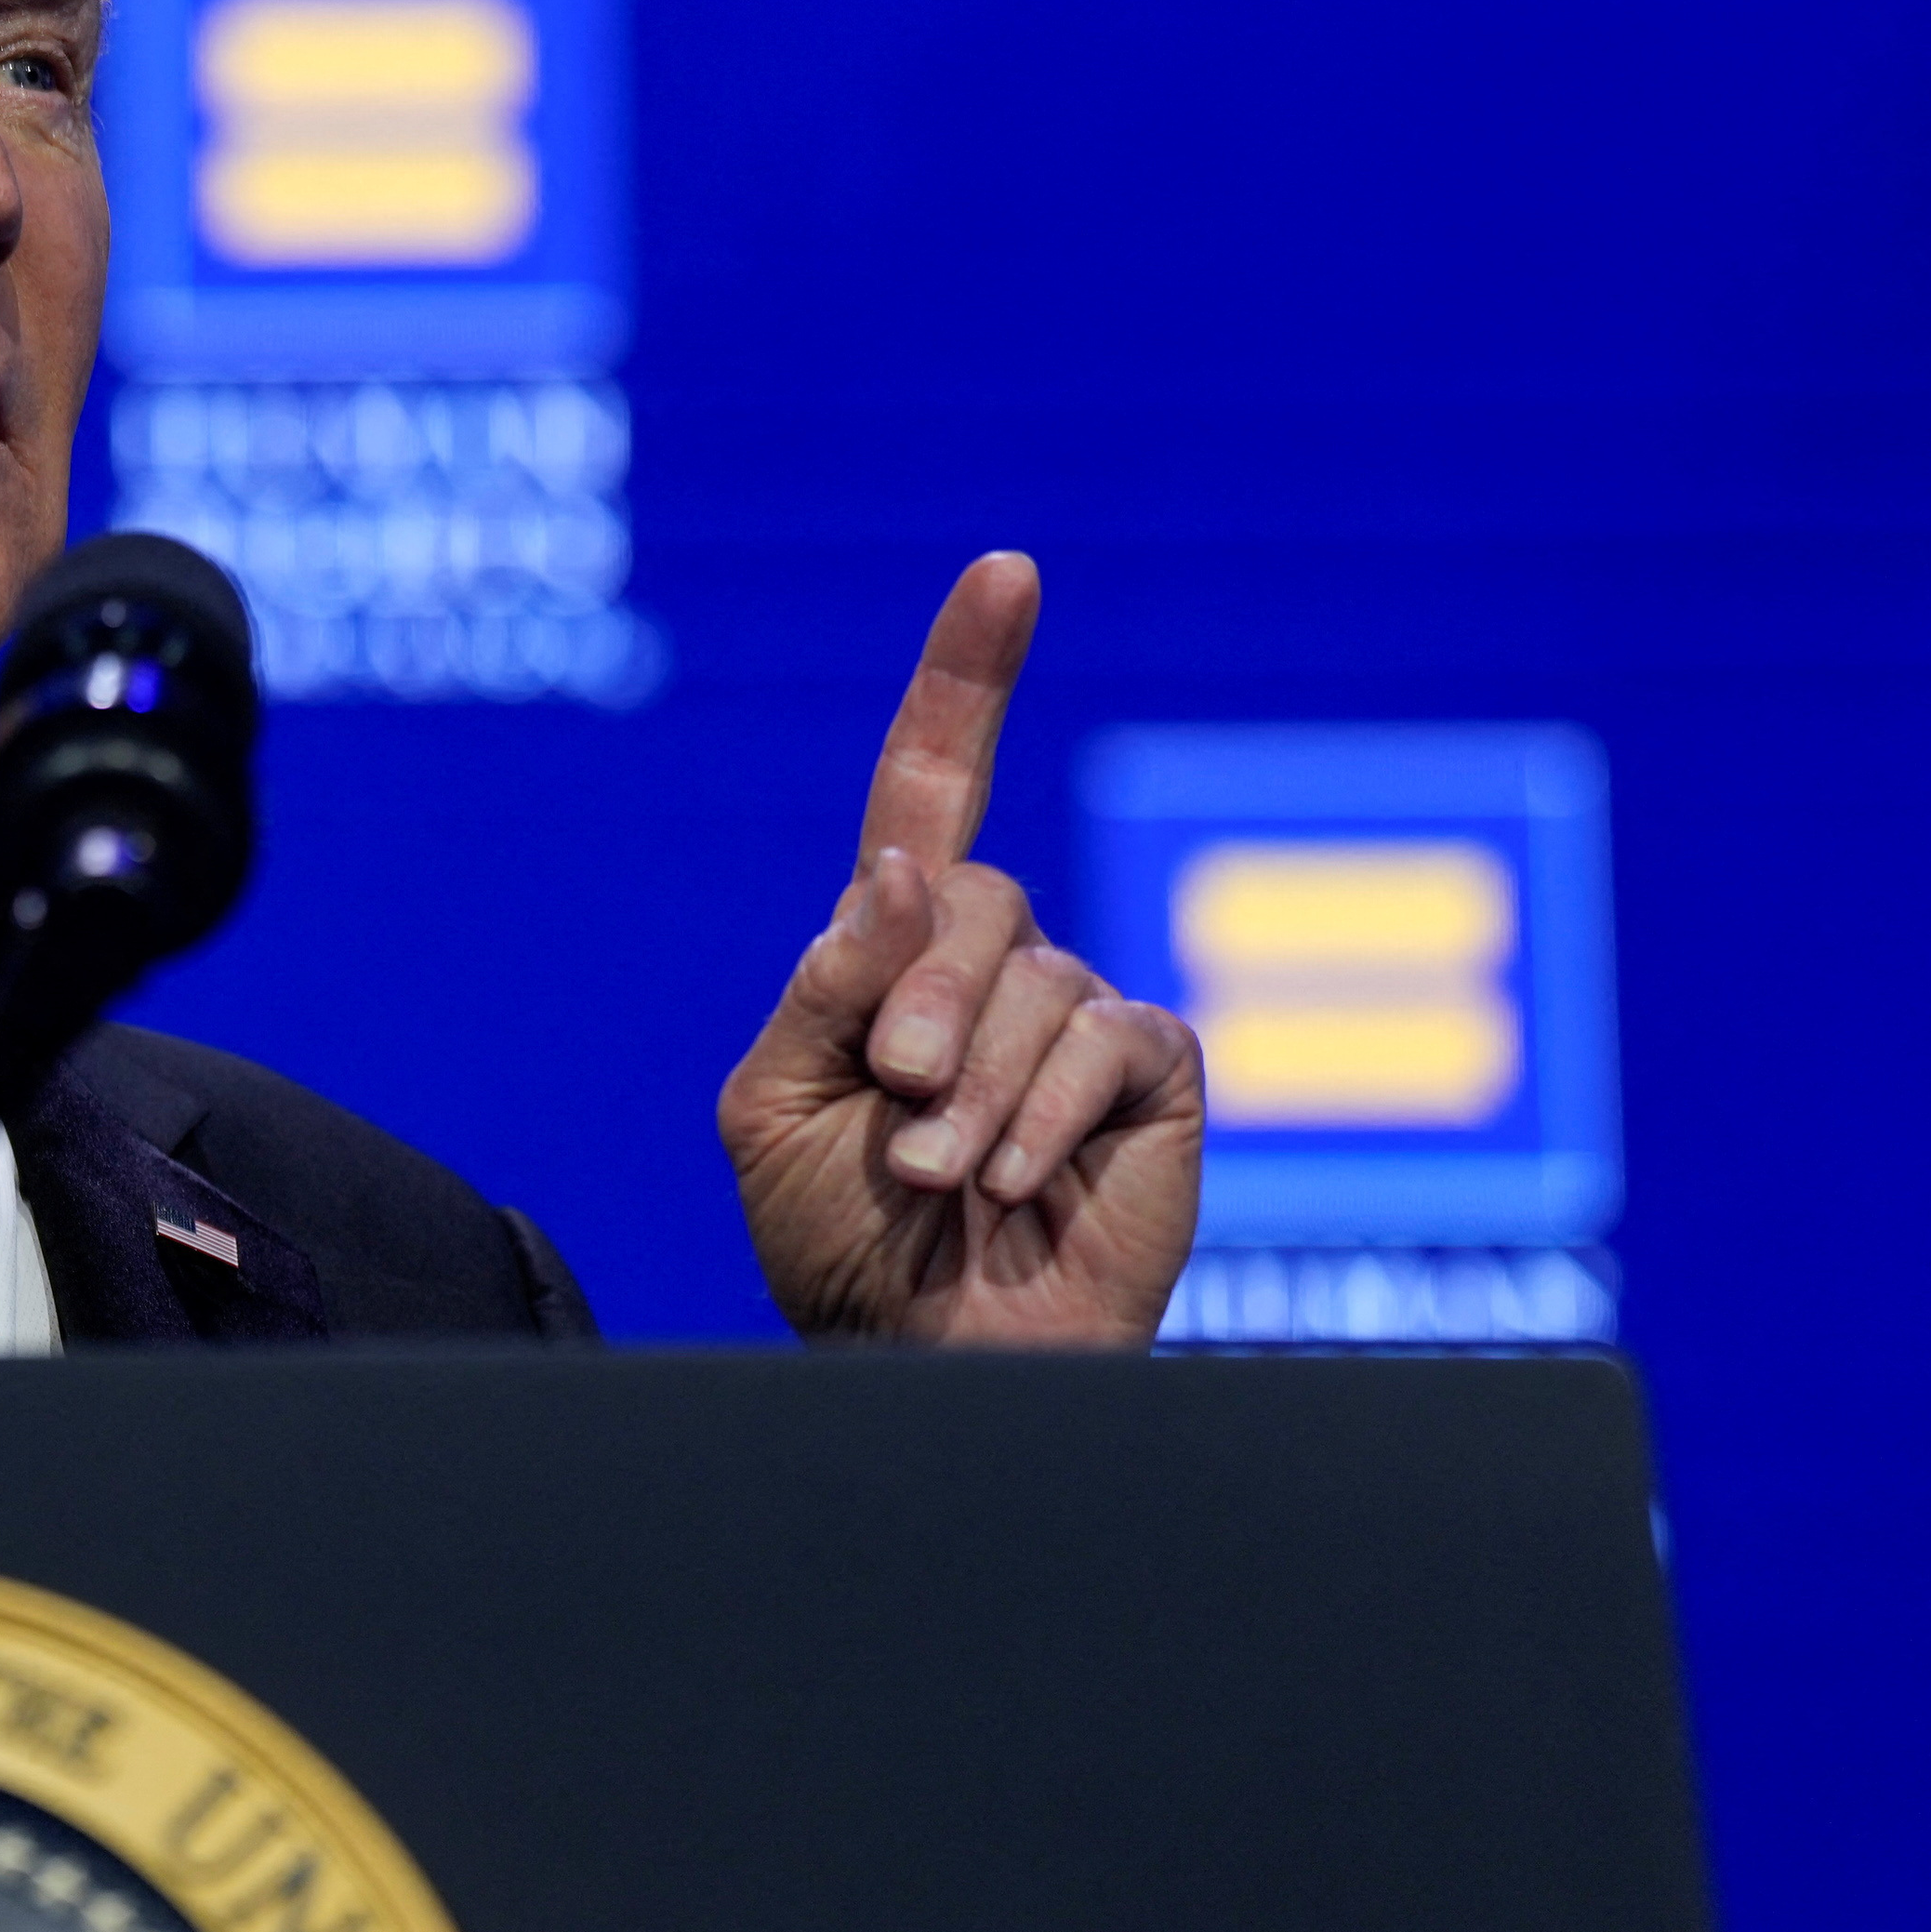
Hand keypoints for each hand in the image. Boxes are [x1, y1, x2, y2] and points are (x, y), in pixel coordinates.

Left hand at [719, 553, 1203, 1345]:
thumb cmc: (838, 1244)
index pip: (934, 784)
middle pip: (973, 896)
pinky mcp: (1155, 1074)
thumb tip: (900, 871)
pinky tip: (1011, 1183)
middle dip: (923, 1004)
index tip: (1007, 570)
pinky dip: (1043, 1111)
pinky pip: (1108, 1039)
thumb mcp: (775, 1108)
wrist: (916, 1361)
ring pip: (1037, 977)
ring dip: (972, 1088)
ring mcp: (1083, 1011)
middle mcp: (997, 960)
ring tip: (943, 1177)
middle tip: (896, 1108)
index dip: (969, 677)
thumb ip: (828, 987)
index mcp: (895, 948)